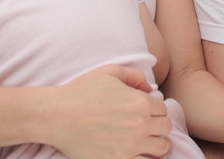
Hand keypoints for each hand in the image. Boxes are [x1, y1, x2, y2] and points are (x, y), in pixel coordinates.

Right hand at [44, 65, 171, 158]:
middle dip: (158, 125)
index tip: (144, 111)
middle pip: (166, 128)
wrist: (57, 116)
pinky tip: (135, 152)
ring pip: (162, 148)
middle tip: (145, 125)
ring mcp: (131, 146)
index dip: (154, 109)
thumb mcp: (110, 72)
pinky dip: (144, 157)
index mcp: (140, 102)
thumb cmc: (82, 91)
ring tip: (144, 141)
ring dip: (156, 143)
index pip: (163, 109)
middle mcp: (140, 125)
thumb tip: (149, 89)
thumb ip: (134, 76)